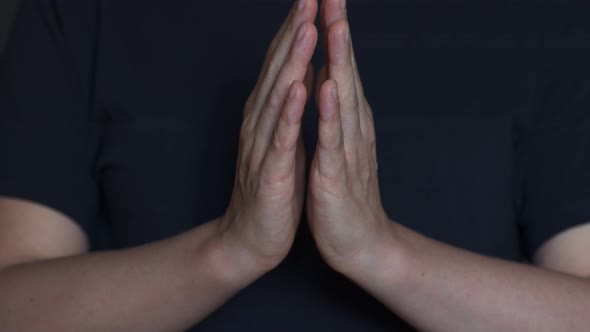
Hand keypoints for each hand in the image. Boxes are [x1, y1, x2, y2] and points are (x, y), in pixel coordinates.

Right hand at [217, 0, 317, 269]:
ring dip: (291, 61)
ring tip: (306, 27)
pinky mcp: (268, 173)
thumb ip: (289, 106)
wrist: (251, 238)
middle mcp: (259, 123)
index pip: (283, 64)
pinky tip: (297, 88)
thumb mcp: (285, 139)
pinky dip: (288, 113)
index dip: (297, 29)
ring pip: (277, 97)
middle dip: (294, 31)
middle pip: (278, 70)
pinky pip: (279, 139)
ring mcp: (262, 147)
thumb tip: (306, 72)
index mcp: (268, 115)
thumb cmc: (273, 188)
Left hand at [307, 0, 390, 274]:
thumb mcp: (337, 140)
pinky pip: (333, 140)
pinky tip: (328, 87)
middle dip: (338, 29)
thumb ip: (334, 108)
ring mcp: (347, 149)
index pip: (339, 64)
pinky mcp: (337, 175)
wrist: (359, 241)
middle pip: (345, 70)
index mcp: (347, 116)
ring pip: (343, 98)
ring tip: (335, 24)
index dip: (331, 28)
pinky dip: (330, 113)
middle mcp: (353, 125)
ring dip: (338, 60)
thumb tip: (326, 73)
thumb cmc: (344, 190)